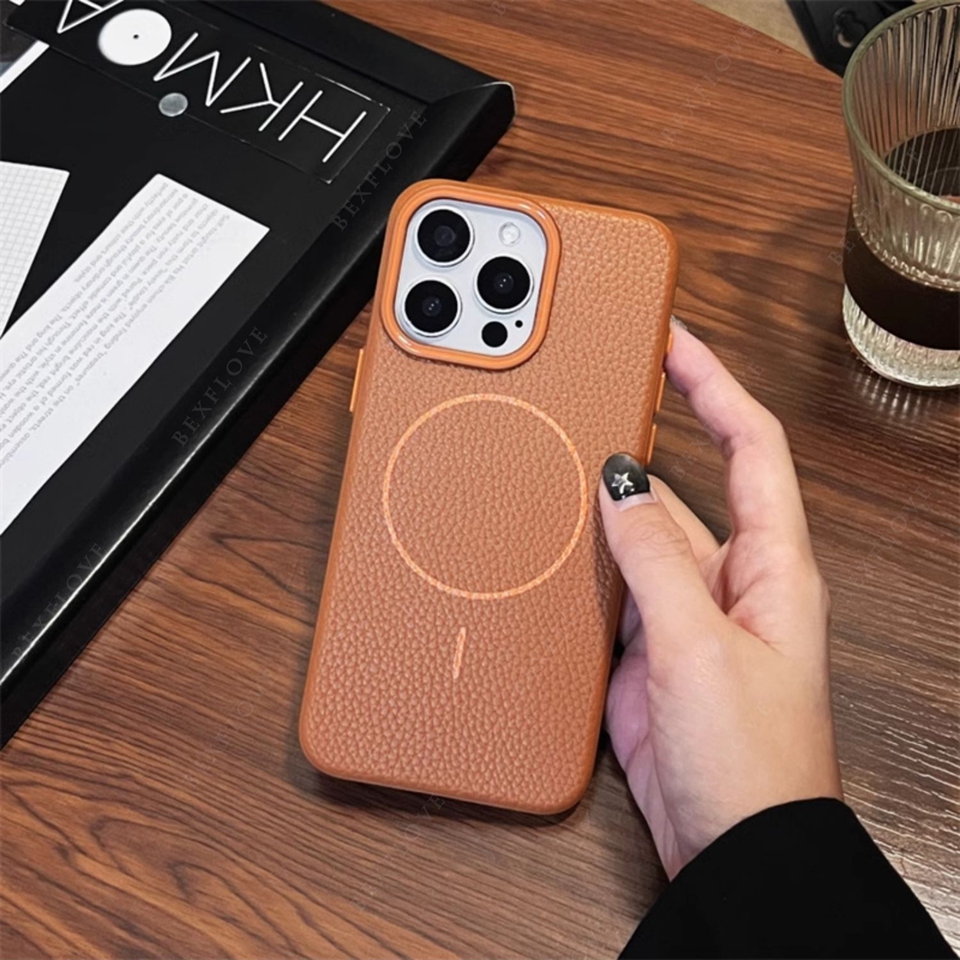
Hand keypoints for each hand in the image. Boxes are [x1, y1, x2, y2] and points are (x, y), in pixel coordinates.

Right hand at [599, 322, 841, 879]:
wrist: (732, 847)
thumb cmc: (752, 760)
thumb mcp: (700, 647)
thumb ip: (659, 560)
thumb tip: (624, 485)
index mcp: (773, 568)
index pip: (752, 448)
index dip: (716, 386)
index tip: (675, 343)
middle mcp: (733, 582)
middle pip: (687, 487)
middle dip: (646, 443)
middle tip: (598, 396)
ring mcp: (688, 617)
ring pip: (641, 539)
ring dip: (606, 510)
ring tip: (560, 470)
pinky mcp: (650, 652)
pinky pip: (615, 588)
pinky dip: (586, 566)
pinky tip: (556, 551)